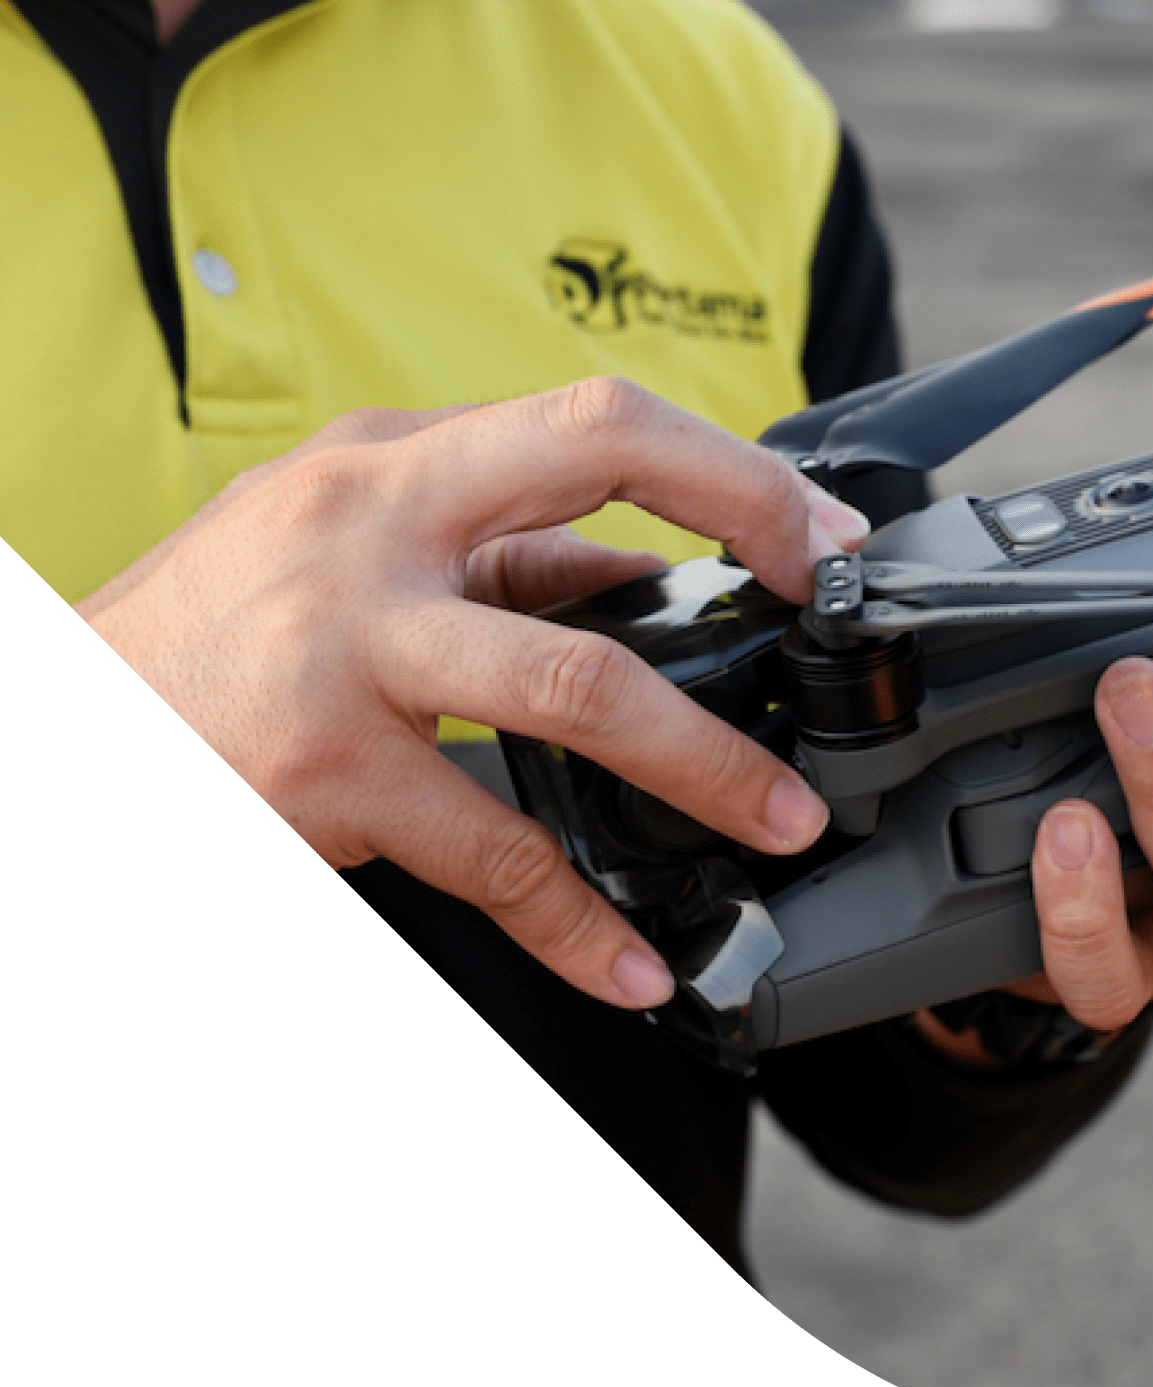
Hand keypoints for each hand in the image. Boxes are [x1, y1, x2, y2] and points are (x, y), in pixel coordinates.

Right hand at [78, 379, 869, 1009]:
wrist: (81, 717)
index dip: (731, 473)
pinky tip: (630, 960)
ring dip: (701, 766)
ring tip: (775, 825)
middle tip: (831, 644)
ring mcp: (347, 651)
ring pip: (573, 690)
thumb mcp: (356, 540)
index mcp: (397, 463)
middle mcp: (374, 531)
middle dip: (746, 559)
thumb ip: (499, 550)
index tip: (817, 541)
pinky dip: (574, 920)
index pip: (599, 421)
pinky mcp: (327, 772)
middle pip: (598, 506)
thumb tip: (644, 572)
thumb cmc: (226, 621)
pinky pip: (491, 854)